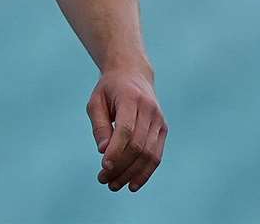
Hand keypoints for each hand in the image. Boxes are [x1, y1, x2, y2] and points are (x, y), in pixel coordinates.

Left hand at [89, 68, 165, 192]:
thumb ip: (99, 126)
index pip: (126, 130)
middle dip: (120, 166)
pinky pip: (156, 155)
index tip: (104, 167)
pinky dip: (145, 172)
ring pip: (148, 154)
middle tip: (103, 180)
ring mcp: (159, 120)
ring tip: (114, 185)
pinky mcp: (163, 129)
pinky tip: (132, 184)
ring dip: (131, 173)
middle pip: (137, 145)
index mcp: (130, 98)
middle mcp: (149, 109)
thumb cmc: (109, 90)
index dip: (116, 151)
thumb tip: (104, 152)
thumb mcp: (96, 102)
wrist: (133, 74)